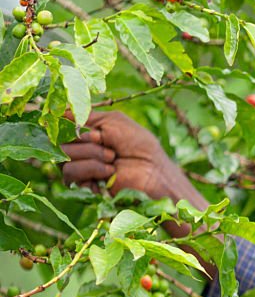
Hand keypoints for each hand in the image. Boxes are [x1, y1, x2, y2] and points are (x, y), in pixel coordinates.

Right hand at [61, 111, 206, 209]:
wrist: (153, 172)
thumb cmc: (139, 145)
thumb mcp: (114, 121)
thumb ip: (86, 115)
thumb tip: (59, 112)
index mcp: (86, 131)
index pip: (60, 124)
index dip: (72, 125)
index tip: (95, 132)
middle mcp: (80, 148)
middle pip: (60, 139)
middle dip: (87, 142)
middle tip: (111, 150)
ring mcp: (81, 166)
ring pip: (64, 156)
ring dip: (92, 156)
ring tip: (113, 161)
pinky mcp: (83, 184)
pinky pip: (69, 173)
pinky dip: (91, 170)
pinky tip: (109, 173)